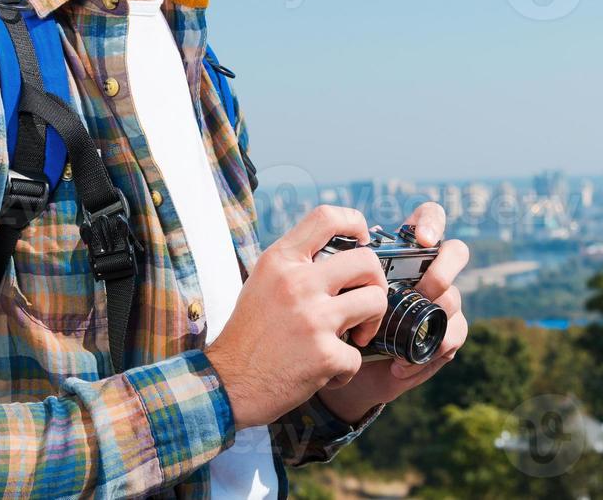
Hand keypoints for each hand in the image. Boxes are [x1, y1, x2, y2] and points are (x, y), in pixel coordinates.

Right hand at [205, 206, 389, 428]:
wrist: (226, 385)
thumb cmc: (248, 334)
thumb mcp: (263, 282)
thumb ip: (297, 264)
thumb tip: (341, 253)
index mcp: (280, 260)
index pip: (326, 217)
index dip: (355, 222)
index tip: (363, 239)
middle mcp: (297, 283)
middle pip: (366, 261)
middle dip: (376, 282)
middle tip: (366, 300)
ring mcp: (313, 318)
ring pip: (375, 302)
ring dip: (371, 322)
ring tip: (355, 336)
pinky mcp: (324, 354)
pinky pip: (358, 355)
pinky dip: (344, 369)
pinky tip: (324, 372)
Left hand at [316, 202, 469, 422]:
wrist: (341, 370)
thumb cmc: (334, 320)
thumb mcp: (329, 292)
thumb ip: (335, 272)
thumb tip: (333, 259)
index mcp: (400, 253)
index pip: (428, 218)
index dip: (432, 221)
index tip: (423, 239)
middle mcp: (425, 272)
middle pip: (456, 252)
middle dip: (444, 269)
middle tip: (423, 289)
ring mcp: (437, 302)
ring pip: (453, 297)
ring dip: (432, 316)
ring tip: (402, 340)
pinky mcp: (442, 335)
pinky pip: (452, 335)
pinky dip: (427, 352)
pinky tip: (399, 365)